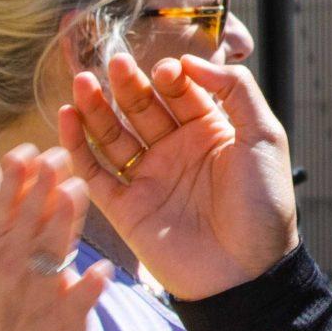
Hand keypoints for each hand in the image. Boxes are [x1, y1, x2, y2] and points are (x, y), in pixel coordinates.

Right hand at [0, 140, 113, 330]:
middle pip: (27, 216)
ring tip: (76, 189)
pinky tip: (102, 270)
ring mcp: (39, 290)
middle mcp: (13, 261)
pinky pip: (79, 299)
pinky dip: (90, 286)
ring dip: (63, 220)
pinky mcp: (65, 317)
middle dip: (41, 185)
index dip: (13, 174)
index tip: (29, 150)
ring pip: (51, 249)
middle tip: (60, 156)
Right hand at [59, 53, 297, 300]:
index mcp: (209, 132)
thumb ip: (236, 91)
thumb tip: (190, 61)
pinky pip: (94, 172)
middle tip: (115, 63)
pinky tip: (67, 117)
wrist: (248, 269)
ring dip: (95, 109)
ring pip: (113, 135)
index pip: (180, 92)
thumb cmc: (264, 204)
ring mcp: (149, 178)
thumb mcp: (264, 137)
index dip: (170, 78)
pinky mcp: (125, 207)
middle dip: (128, 86)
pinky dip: (77, 146)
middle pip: (142, 108)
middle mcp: (175, 151)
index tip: (168, 71)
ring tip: (83, 82)